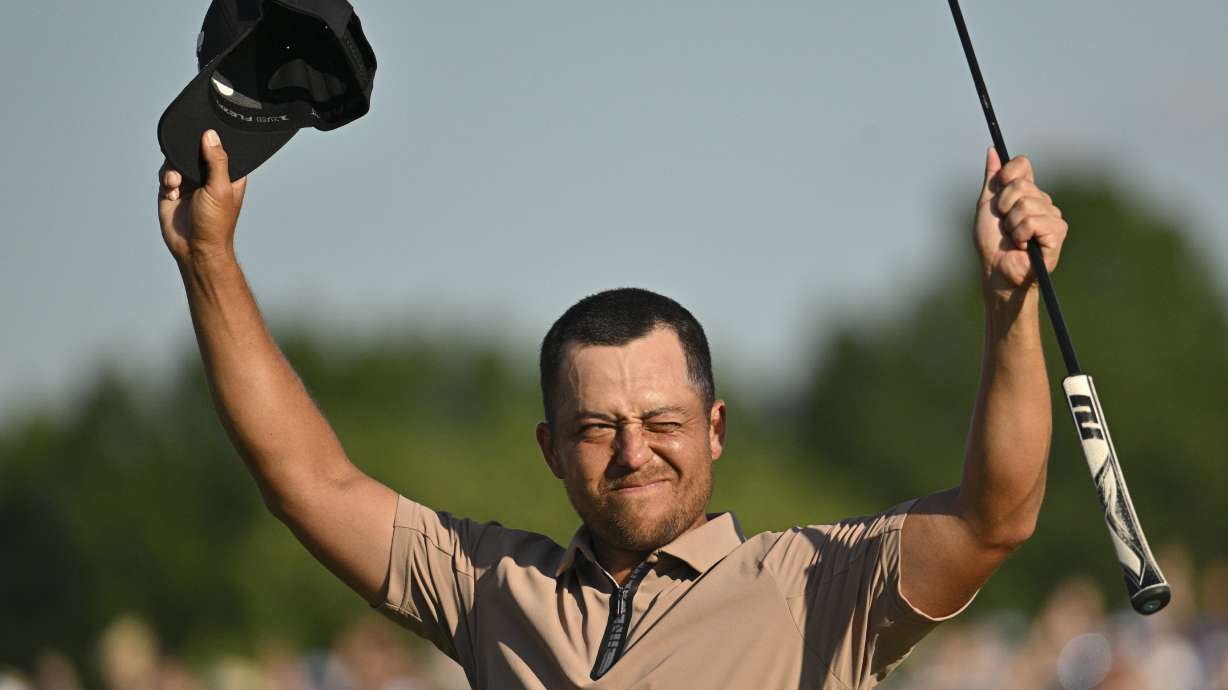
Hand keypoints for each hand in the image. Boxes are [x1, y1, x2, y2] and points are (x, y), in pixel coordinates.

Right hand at [158, 129, 247, 266]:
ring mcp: (190, 182)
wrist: (194, 248)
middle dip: (186, 154)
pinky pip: (165, 173)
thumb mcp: (220, 188)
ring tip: (176, 183)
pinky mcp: (172, 190)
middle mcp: (208, 176)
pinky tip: (172, 192)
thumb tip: (210, 135)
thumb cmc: (215, 223)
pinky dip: (166, 180)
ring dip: (174, 169)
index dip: (212, 142)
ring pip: (177, 160)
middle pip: (195, 151)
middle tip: (185, 162)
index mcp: (227, 175)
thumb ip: (216, 161)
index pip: (221, 149)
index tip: (203, 135)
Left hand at [974, 148, 1067, 301]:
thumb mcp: (987, 206)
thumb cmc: (991, 242)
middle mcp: (1042, 201)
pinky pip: (1033, 221)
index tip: (999, 186)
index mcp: (1026, 192)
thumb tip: (993, 150)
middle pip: (1021, 185)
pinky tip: (1023, 245)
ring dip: (1011, 224)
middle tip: (1004, 224)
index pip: (1022, 165)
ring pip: (1026, 204)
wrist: (996, 269)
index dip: (1007, 173)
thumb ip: (992, 179)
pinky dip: (1020, 234)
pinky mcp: (1058, 231)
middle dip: (1003, 206)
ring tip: (1013, 238)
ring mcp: (1052, 216)